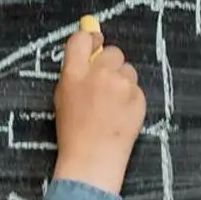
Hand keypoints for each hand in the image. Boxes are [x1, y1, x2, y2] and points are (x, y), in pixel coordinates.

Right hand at [51, 27, 146, 197]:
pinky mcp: (137, 97)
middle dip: (110, 65)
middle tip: (105, 88)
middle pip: (112, 52)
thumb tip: (90, 39)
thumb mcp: (63, 98)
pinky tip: (121, 116)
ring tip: (112, 107)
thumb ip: (75, 70)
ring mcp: (120, 85)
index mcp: (74, 73)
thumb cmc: (73, 133)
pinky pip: (136, 89)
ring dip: (122, 82)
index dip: (90, 40)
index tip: (95, 46)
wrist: (92, 160)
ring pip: (127, 70)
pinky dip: (131, 99)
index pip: (82, 39)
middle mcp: (98, 74)